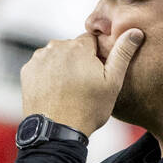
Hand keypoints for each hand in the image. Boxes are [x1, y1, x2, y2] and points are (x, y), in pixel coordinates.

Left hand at [21, 29, 143, 135]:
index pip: (91, 40)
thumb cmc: (87, 109)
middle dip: (78, 60)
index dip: (96, 56)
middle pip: (72, 47)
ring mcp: (39, 59)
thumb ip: (122, 53)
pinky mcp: (27, 71)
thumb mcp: (113, 83)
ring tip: (68, 89)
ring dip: (62, 66)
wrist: (56, 131)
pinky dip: (47, 74)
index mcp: (78, 47)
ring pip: (56, 55)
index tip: (97, 73)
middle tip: (83, 84)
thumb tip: (135, 31)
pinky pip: (41, 66)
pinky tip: (55, 90)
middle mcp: (56, 47)